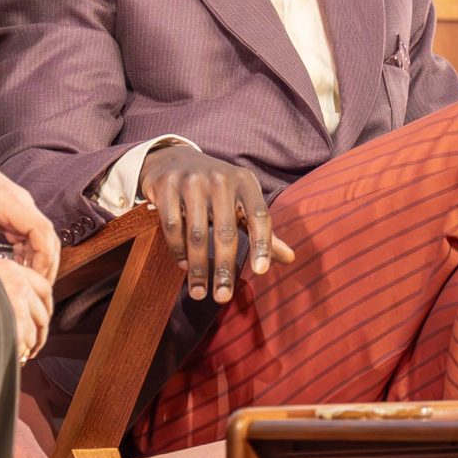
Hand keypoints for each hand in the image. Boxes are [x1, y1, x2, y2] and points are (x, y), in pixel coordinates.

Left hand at [0, 142, 57, 279]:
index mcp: (8, 202)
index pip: (42, 230)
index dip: (44, 258)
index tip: (34, 281)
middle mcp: (21, 203)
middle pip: (49, 237)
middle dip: (46, 265)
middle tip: (34, 291)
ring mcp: (21, 207)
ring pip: (43, 237)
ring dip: (39, 260)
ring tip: (27, 284)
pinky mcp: (16, 212)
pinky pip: (31, 235)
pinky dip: (29, 253)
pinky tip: (17, 269)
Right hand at [0, 256, 52, 360]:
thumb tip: (7, 304)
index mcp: (9, 269)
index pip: (44, 287)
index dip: (47, 306)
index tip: (44, 317)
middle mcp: (18, 283)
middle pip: (42, 314)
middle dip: (40, 333)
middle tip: (34, 345)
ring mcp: (16, 302)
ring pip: (33, 331)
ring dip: (29, 345)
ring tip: (21, 354)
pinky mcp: (12, 321)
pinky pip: (22, 342)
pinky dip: (19, 351)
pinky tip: (12, 356)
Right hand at [140, 145, 296, 302]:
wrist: (174, 159)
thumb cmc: (216, 189)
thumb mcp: (242, 202)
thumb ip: (262, 230)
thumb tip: (290, 259)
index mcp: (245, 182)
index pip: (260, 215)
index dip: (262, 244)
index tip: (261, 272)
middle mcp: (221, 179)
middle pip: (226, 232)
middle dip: (224, 269)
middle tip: (223, 298)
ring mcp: (192, 181)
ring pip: (197, 234)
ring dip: (198, 268)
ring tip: (200, 293)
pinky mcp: (167, 186)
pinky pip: (173, 226)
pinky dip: (178, 250)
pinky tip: (183, 266)